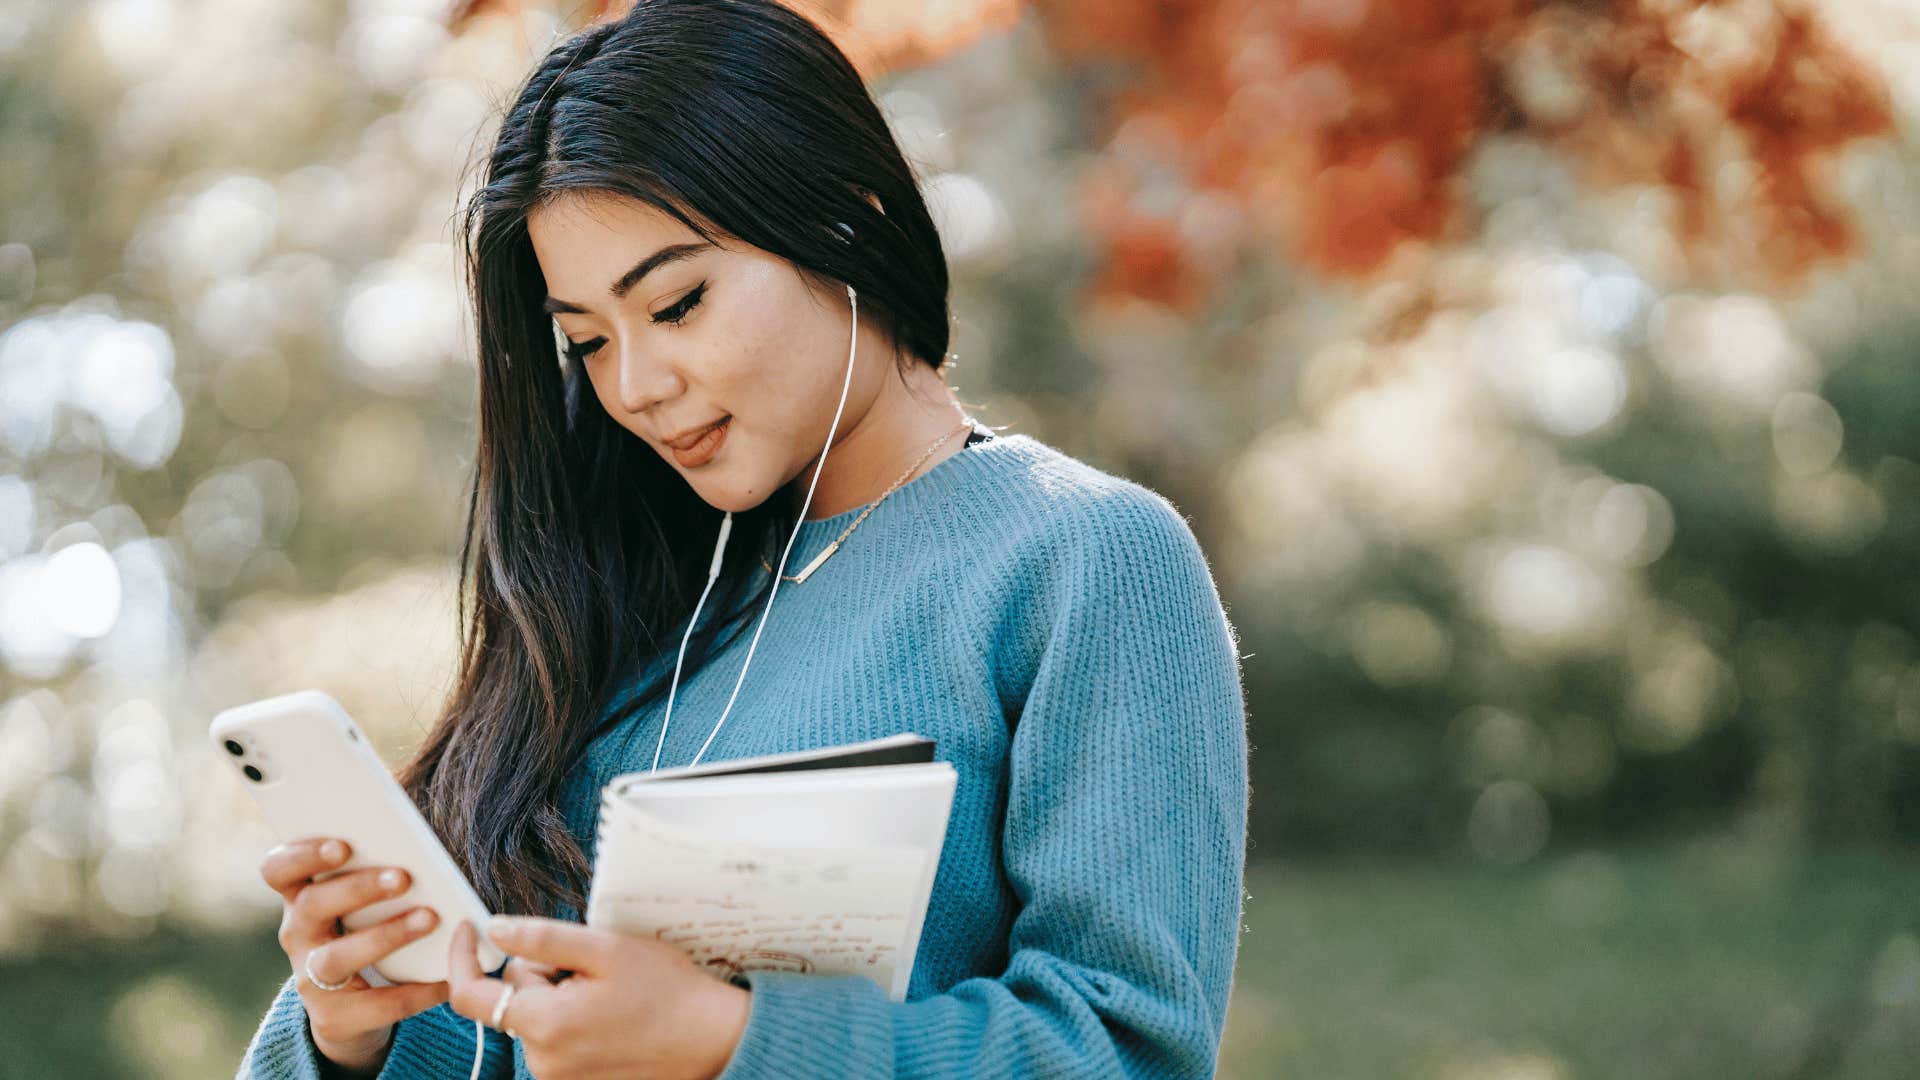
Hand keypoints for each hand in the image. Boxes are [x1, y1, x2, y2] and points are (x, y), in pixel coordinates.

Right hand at [260, 836, 450, 1073]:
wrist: (352, 1012)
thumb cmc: (364, 934)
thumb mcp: (360, 906)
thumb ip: (377, 876)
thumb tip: (424, 855)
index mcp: (300, 898)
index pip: (278, 870)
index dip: (302, 855)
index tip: (342, 845)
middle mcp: (298, 935)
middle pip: (313, 906)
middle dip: (358, 888)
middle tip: (403, 877)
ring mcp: (311, 980)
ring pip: (338, 956)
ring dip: (386, 935)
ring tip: (430, 918)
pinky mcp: (336, 1017)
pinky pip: (376, 1005)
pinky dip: (414, 991)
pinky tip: (446, 979)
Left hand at [447, 917, 750, 1079]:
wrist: (712, 1039)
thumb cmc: (668, 992)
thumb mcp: (606, 948)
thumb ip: (542, 938)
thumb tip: (494, 930)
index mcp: (544, 1026)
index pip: (470, 995)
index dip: (463, 956)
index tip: (470, 929)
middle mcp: (542, 1062)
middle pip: (515, 995)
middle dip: (544, 971)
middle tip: (594, 965)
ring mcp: (559, 1077)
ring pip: (536, 1014)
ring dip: (561, 993)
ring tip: (610, 991)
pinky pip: (555, 1035)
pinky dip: (573, 1016)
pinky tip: (611, 1011)